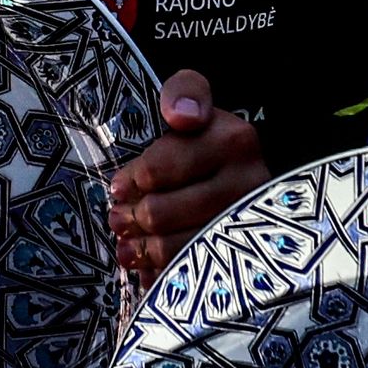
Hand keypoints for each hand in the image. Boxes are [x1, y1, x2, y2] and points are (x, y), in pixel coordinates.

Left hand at [108, 70, 266, 280]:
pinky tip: (151, 266)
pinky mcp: (245, 260)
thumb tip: (182, 117)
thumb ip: (186, 92)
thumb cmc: (207, 137)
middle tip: (119, 218)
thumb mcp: (197, 102)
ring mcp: (248, 226)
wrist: (247, 176)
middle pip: (162, 214)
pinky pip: (192, 276)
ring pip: (175, 250)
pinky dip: (164, 275)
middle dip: (131, 218)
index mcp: (233, 141)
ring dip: (142, 250)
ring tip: (129, 245)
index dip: (131, 181)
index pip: (159, 169)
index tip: (120, 187)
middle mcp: (247, 185)